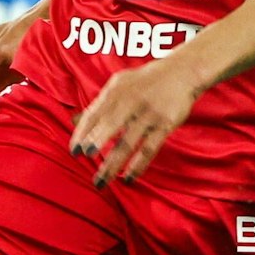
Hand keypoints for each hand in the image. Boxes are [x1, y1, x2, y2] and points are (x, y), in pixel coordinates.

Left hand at [69, 53, 202, 186]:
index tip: (74, 151)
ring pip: (127, 143)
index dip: (82, 133)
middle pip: (109, 126)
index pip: (93, 114)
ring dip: (112, 164)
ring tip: (101, 181)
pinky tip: (128, 178)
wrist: (180, 73)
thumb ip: (99, 104)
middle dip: (95, 142)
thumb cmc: (142, 82)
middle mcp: (130, 102)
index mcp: (115, 92)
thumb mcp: (118, 84)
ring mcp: (148, 115)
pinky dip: (138, 166)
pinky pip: (148, 150)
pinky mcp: (165, 125)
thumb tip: (74, 122)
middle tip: (85, 158)